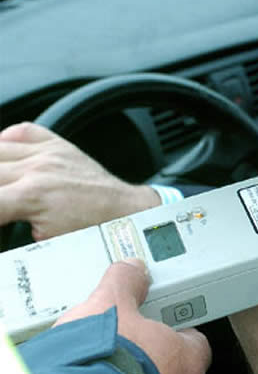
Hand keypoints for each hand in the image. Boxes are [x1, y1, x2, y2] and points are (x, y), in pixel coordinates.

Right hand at [0, 122, 159, 239]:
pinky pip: (23, 132)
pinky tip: (3, 156)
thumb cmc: (94, 230)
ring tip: (3, 186)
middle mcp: (37, 168)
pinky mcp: (59, 146)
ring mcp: (48, 153)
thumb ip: (16, 233)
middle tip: (2, 203)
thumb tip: (7, 235)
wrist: (128, 213)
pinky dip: (6, 141)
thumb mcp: (46, 241)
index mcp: (32, 196)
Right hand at [54, 259, 211, 373]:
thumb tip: (131, 269)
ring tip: (107, 370)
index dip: (174, 329)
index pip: (195, 341)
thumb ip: (126, 283)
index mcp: (187, 358)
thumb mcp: (112, 305)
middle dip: (153, 357)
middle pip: (175, 369)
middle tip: (127, 346)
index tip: (157, 322)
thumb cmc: (105, 361)